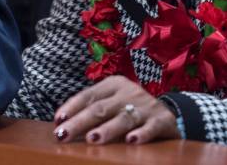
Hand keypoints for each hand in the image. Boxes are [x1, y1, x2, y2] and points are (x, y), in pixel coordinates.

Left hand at [52, 75, 178, 144]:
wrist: (168, 114)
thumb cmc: (131, 111)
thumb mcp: (113, 104)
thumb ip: (93, 110)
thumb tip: (62, 124)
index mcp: (114, 84)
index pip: (88, 95)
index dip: (72, 108)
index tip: (58, 121)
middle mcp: (129, 92)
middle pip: (101, 108)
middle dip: (80, 122)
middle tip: (64, 135)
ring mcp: (146, 105)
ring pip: (124, 117)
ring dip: (107, 129)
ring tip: (93, 138)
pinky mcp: (163, 120)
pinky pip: (151, 127)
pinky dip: (141, 133)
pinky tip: (131, 141)